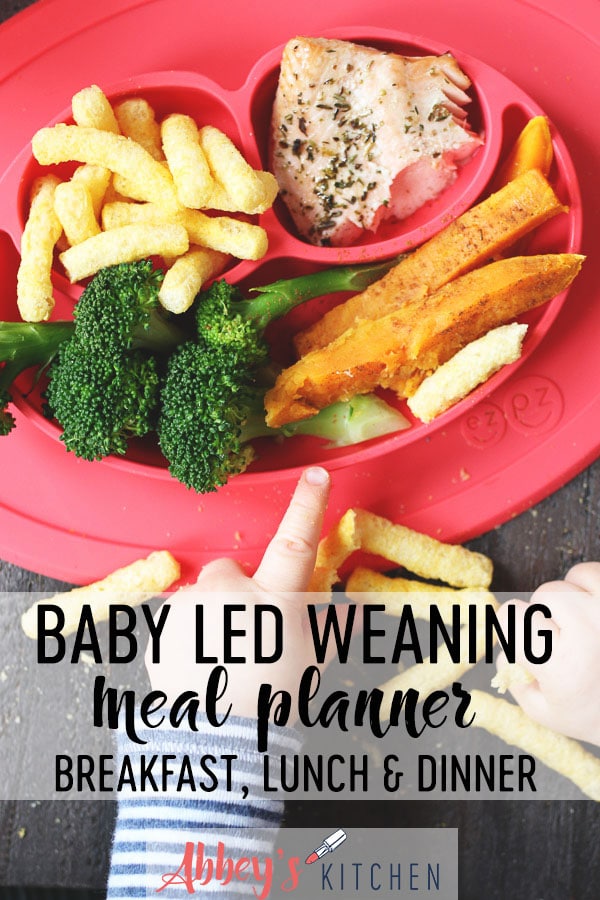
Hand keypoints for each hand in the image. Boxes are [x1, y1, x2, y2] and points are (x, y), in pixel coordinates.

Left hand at [145, 466, 339, 719]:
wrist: (214, 735)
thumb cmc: (272, 697)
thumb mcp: (310, 664)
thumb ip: (331, 630)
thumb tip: (354, 609)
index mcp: (272, 600)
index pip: (297, 544)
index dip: (308, 506)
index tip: (318, 474)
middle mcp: (229, 593)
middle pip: (231, 569)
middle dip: (237, 587)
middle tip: (247, 627)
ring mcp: (192, 606)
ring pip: (203, 596)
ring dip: (212, 613)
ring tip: (222, 655)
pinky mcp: (164, 625)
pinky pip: (180, 618)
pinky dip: (189, 633)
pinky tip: (201, 663)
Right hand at [495, 562, 599, 745]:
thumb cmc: (594, 715)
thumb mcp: (545, 711)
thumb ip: (513, 679)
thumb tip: (503, 647)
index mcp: (562, 664)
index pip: (512, 618)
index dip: (513, 629)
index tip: (524, 642)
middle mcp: (588, 632)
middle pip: (542, 596)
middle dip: (545, 615)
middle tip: (561, 639)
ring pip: (569, 580)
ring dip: (569, 598)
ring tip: (579, 623)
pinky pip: (592, 574)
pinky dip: (587, 586)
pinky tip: (592, 610)